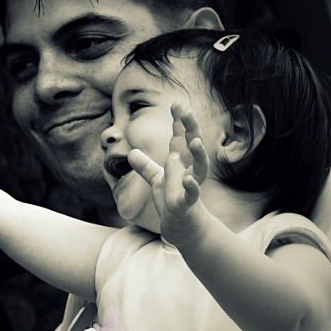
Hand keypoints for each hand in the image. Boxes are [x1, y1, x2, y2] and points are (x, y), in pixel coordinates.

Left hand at [127, 101, 210, 245]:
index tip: (177, 104)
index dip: (179, 122)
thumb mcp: (156, 180)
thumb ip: (145, 166)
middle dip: (191, 128)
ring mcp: (189, 186)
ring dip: (198, 154)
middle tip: (187, 111)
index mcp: (180, 164)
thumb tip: (131, 153)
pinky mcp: (186, 203)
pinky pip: (191, 194)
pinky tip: (187, 180)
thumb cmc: (172, 201)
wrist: (181, 226)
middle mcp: (188, 171)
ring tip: (193, 141)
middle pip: (192, 146)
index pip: (180, 138)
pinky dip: (191, 187)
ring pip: (200, 168)